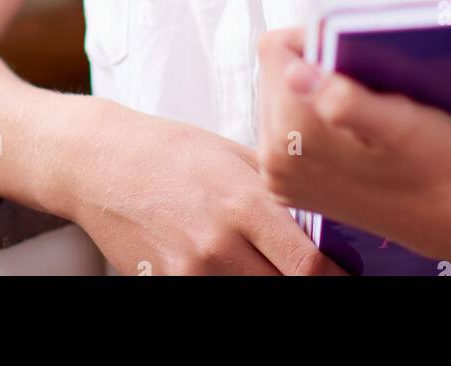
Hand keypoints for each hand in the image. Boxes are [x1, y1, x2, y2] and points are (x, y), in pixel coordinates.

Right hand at [67, 100, 349, 274]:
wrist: (102, 162)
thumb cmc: (172, 151)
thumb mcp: (234, 155)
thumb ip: (277, 188)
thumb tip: (322, 214)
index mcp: (244, 203)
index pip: (307, 265)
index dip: (335, 281)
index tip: (348, 280)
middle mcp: (219, 243)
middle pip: (282, 291)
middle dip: (302, 285)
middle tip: (312, 275)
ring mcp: (189, 271)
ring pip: (249, 299)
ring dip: (264, 286)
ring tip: (264, 264)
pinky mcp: (164, 285)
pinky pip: (210, 298)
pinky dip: (227, 287)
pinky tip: (229, 268)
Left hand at [256, 26, 450, 262]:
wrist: (446, 213)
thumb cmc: (433, 160)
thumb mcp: (400, 123)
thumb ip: (346, 99)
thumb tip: (294, 72)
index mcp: (292, 136)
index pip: (275, 49)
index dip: (314, 40)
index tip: (350, 57)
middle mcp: (274, 159)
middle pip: (273, 72)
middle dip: (311, 67)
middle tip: (359, 86)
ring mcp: (278, 176)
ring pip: (277, 95)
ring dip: (310, 90)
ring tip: (356, 108)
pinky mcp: (288, 184)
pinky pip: (283, 125)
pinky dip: (310, 116)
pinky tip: (344, 130)